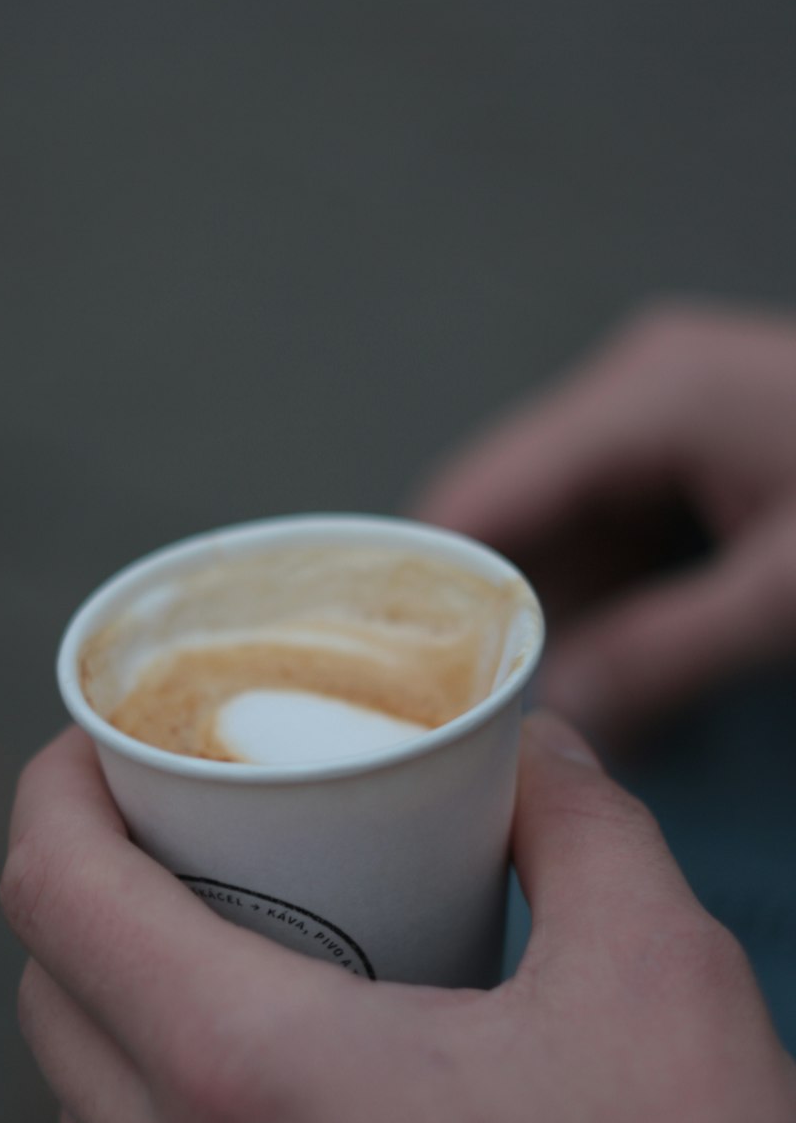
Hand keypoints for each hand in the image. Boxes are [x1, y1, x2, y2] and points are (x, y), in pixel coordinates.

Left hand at [2, 723, 795, 1122]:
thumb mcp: (651, 970)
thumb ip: (580, 825)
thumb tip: (537, 749)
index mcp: (245, 1071)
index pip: (57, 891)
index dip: (54, 788)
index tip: (97, 740)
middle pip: (51, 989)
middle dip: (86, 881)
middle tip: (178, 826)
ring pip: (82, 1098)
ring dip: (111, 995)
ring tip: (215, 936)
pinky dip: (153, 1099)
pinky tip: (259, 1073)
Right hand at [413, 303, 795, 742]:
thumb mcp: (792, 593)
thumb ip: (664, 655)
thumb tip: (549, 726)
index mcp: (642, 397)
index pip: (477, 494)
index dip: (411, 585)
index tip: (369, 679)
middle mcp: (632, 396)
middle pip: (506, 516)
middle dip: (482, 618)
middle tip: (443, 719)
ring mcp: (662, 426)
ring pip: (556, 535)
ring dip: (544, 623)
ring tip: (520, 715)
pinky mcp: (691, 463)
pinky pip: (611, 539)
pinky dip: (599, 607)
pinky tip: (599, 674)